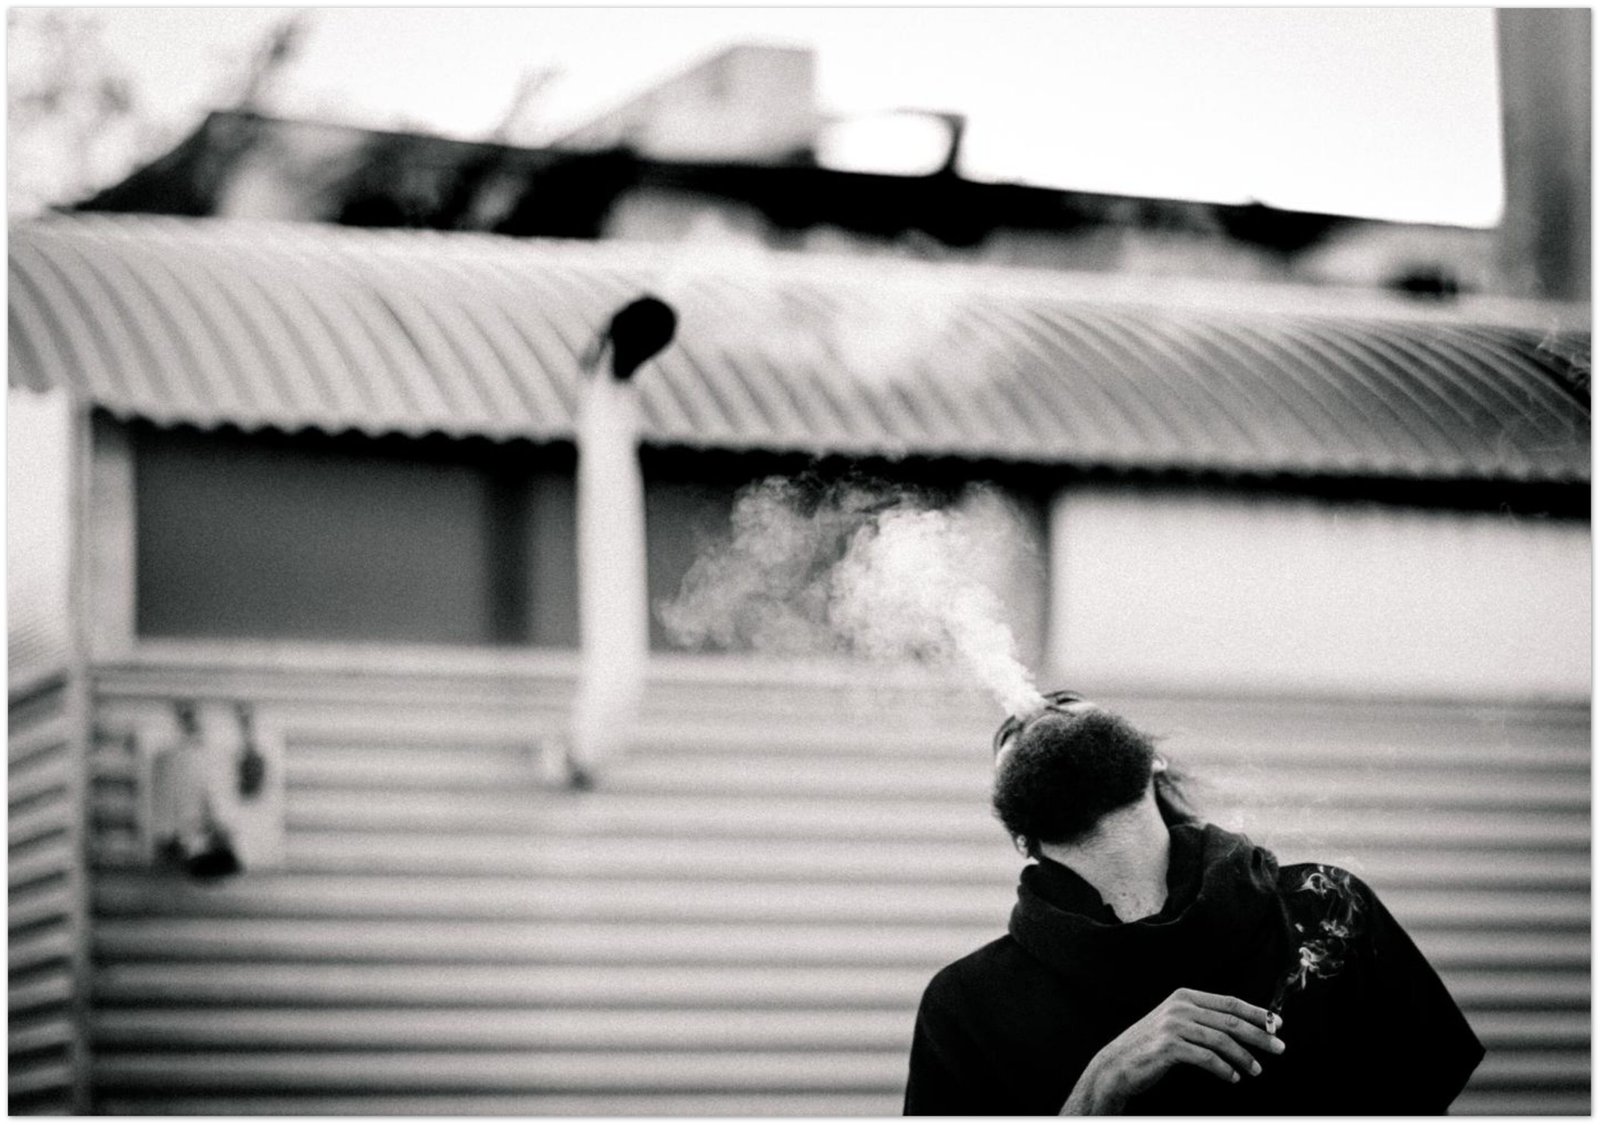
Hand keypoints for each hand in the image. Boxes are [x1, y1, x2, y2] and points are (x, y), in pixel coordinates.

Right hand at [1060, 988, 1284, 1113]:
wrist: (1118, 1063)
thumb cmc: (1151, 1046)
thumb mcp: (1176, 1023)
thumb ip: (1203, 1020)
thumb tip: (1241, 1026)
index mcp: (1185, 996)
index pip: (1230, 1002)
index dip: (1256, 1013)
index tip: (1276, 1024)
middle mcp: (1181, 1007)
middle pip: (1231, 1021)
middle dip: (1260, 1035)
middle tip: (1279, 1048)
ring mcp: (1174, 1026)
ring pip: (1222, 1040)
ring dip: (1244, 1057)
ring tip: (1256, 1070)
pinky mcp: (1170, 1047)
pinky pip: (1207, 1058)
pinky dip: (1224, 1069)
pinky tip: (1232, 1078)